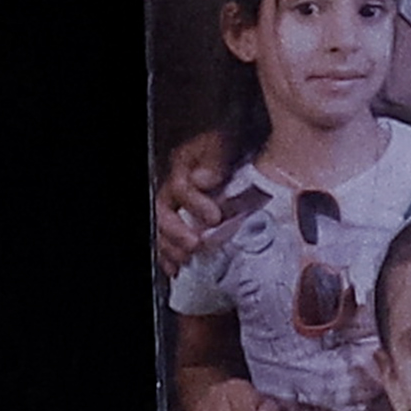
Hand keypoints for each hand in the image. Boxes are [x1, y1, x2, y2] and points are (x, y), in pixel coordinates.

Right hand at [152, 134, 237, 270]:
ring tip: (185, 259)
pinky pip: (167, 239)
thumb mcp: (229, 142)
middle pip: (163, 211)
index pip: (180, 187)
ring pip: (161, 228)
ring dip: (171, 246)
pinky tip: (176, 268)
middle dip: (176, 231)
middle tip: (194, 244)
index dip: (195, 204)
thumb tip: (202, 179)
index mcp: (185, 164)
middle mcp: (177, 185)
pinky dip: (169, 256)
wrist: (249, 146)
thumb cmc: (236, 143)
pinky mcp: (184, 220)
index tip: (214, 217)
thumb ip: (216, 158)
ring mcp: (178, 204)